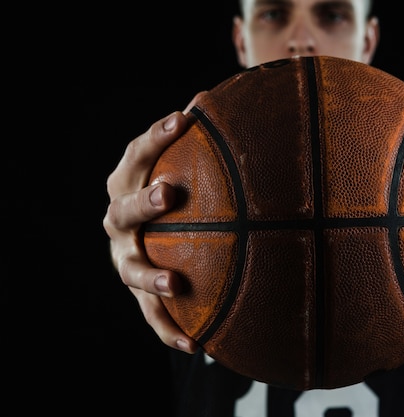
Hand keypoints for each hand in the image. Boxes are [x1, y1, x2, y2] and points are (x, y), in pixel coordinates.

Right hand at [102, 108, 199, 353]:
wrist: (151, 234)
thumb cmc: (173, 192)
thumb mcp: (182, 167)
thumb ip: (199, 142)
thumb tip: (218, 99)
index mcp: (128, 182)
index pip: (138, 154)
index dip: (157, 136)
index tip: (184, 117)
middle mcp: (118, 220)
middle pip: (123, 210)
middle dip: (144, 202)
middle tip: (168, 194)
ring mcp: (125, 258)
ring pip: (131, 269)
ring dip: (151, 276)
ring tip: (176, 283)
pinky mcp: (139, 291)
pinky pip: (151, 314)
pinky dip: (169, 330)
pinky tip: (197, 347)